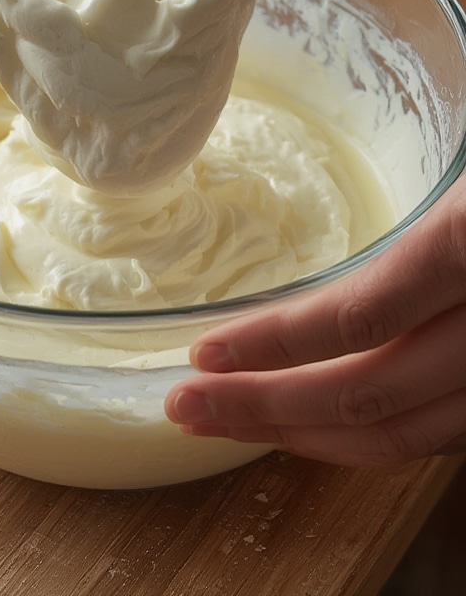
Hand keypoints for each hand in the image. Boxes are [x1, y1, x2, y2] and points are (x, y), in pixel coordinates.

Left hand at [165, 177, 465, 467]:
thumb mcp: (456, 189)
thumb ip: (403, 224)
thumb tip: (302, 262)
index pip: (361, 317)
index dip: (275, 343)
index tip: (205, 353)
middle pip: (367, 394)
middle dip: (264, 406)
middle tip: (186, 404)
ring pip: (399, 434)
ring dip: (301, 434)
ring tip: (226, 422)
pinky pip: (430, 434)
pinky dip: (357, 435)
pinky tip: (303, 421)